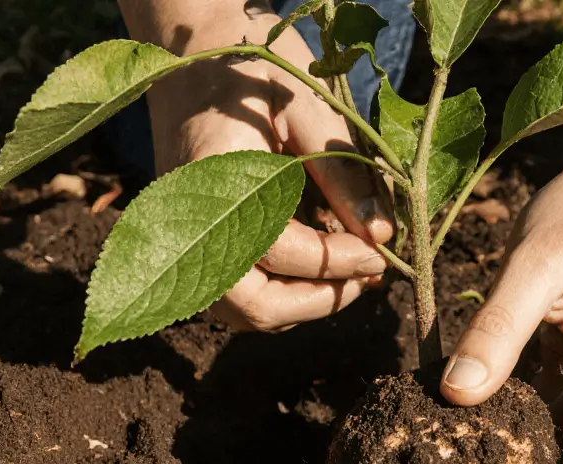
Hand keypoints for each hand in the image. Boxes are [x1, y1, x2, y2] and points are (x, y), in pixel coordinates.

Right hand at [139, 5, 393, 331]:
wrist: (188, 53)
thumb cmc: (251, 70)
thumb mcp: (305, 108)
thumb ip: (341, 173)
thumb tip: (381, 235)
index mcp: (210, 181)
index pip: (276, 250)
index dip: (335, 260)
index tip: (381, 252)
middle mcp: (186, 223)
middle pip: (253, 305)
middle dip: (320, 299)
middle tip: (369, 274)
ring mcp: (182, 240)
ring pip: (245, 311)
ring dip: (302, 303)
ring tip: (352, 272)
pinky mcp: (190, 245)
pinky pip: (237, 295)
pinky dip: (282, 292)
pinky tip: (321, 263)